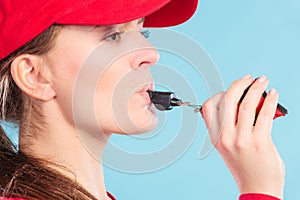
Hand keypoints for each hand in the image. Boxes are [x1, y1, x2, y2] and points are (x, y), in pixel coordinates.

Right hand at [201, 75, 284, 198]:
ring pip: (247, 104)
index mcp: (215, 137)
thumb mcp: (227, 146)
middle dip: (239, 84)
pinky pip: (265, 114)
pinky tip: (274, 95)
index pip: (209, 107)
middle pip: (227, 100)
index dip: (219, 93)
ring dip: (256, 88)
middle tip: (248, 78)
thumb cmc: (244, 165)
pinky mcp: (260, 142)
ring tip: (263, 81)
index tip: (232, 89)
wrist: (257, 187)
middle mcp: (225, 137)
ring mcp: (242, 139)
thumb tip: (240, 101)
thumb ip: (228, 126)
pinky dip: (271, 100)